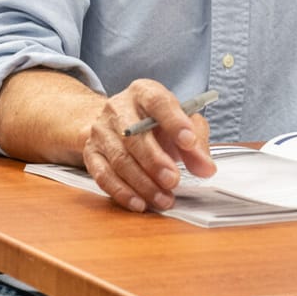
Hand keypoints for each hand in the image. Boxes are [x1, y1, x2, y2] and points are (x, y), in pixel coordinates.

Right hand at [79, 79, 216, 212]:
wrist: (118, 124)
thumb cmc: (155, 123)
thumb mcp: (181, 124)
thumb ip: (197, 143)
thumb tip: (206, 168)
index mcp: (144, 92)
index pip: (158, 102)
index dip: (174, 122)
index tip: (189, 142)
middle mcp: (118, 108)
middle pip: (134, 135)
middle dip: (155, 161)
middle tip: (174, 180)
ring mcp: (101, 131)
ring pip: (119, 159)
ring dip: (143, 183)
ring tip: (164, 198)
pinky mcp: (91, 153)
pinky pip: (103, 176)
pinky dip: (122, 192)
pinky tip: (140, 203)